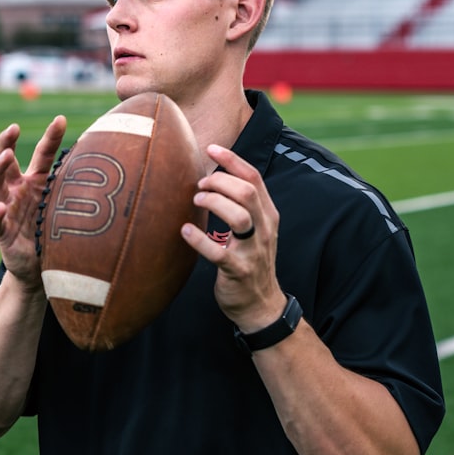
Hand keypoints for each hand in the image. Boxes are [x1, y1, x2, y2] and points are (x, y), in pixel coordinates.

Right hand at [0, 116, 67, 290]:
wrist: (39, 270)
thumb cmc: (54, 233)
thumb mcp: (68, 208)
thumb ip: (83, 191)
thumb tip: (121, 170)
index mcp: (35, 181)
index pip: (41, 154)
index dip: (50, 137)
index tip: (60, 119)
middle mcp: (17, 191)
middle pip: (6, 161)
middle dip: (6, 142)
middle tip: (13, 127)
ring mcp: (7, 209)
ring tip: (6, 155)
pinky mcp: (1, 232)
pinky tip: (0, 209)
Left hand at [180, 144, 285, 330]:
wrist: (261, 305)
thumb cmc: (249, 261)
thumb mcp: (254, 230)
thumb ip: (241, 205)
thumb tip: (211, 177)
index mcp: (268, 215)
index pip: (254, 178)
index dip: (232, 161)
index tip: (210, 149)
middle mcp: (264, 229)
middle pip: (247, 192)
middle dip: (220, 182)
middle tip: (199, 186)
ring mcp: (253, 251)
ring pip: (240, 217)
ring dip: (214, 204)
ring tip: (195, 202)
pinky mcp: (239, 271)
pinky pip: (219, 254)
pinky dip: (200, 241)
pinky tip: (185, 232)